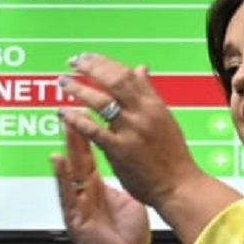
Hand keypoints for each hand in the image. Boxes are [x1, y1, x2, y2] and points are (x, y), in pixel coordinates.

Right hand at [51, 122, 149, 243]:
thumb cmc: (126, 241)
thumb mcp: (127, 204)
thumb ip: (121, 186)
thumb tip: (126, 170)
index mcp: (98, 190)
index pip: (90, 156)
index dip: (87, 136)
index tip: (86, 113)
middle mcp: (86, 195)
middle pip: (79, 159)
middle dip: (74, 135)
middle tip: (70, 110)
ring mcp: (79, 206)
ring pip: (71, 173)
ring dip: (66, 149)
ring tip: (63, 128)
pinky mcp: (76, 219)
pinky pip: (68, 195)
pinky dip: (62, 178)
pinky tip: (57, 162)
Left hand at [57, 52, 204, 209]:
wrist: (179, 186)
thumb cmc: (173, 156)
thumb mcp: (165, 118)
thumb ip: (149, 93)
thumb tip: (140, 69)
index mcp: (154, 104)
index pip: (127, 73)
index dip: (104, 62)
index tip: (88, 57)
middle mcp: (144, 113)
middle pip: (114, 80)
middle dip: (91, 67)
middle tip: (73, 62)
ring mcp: (132, 131)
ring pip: (102, 102)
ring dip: (79, 89)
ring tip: (64, 82)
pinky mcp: (121, 150)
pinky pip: (94, 130)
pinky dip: (77, 119)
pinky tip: (64, 113)